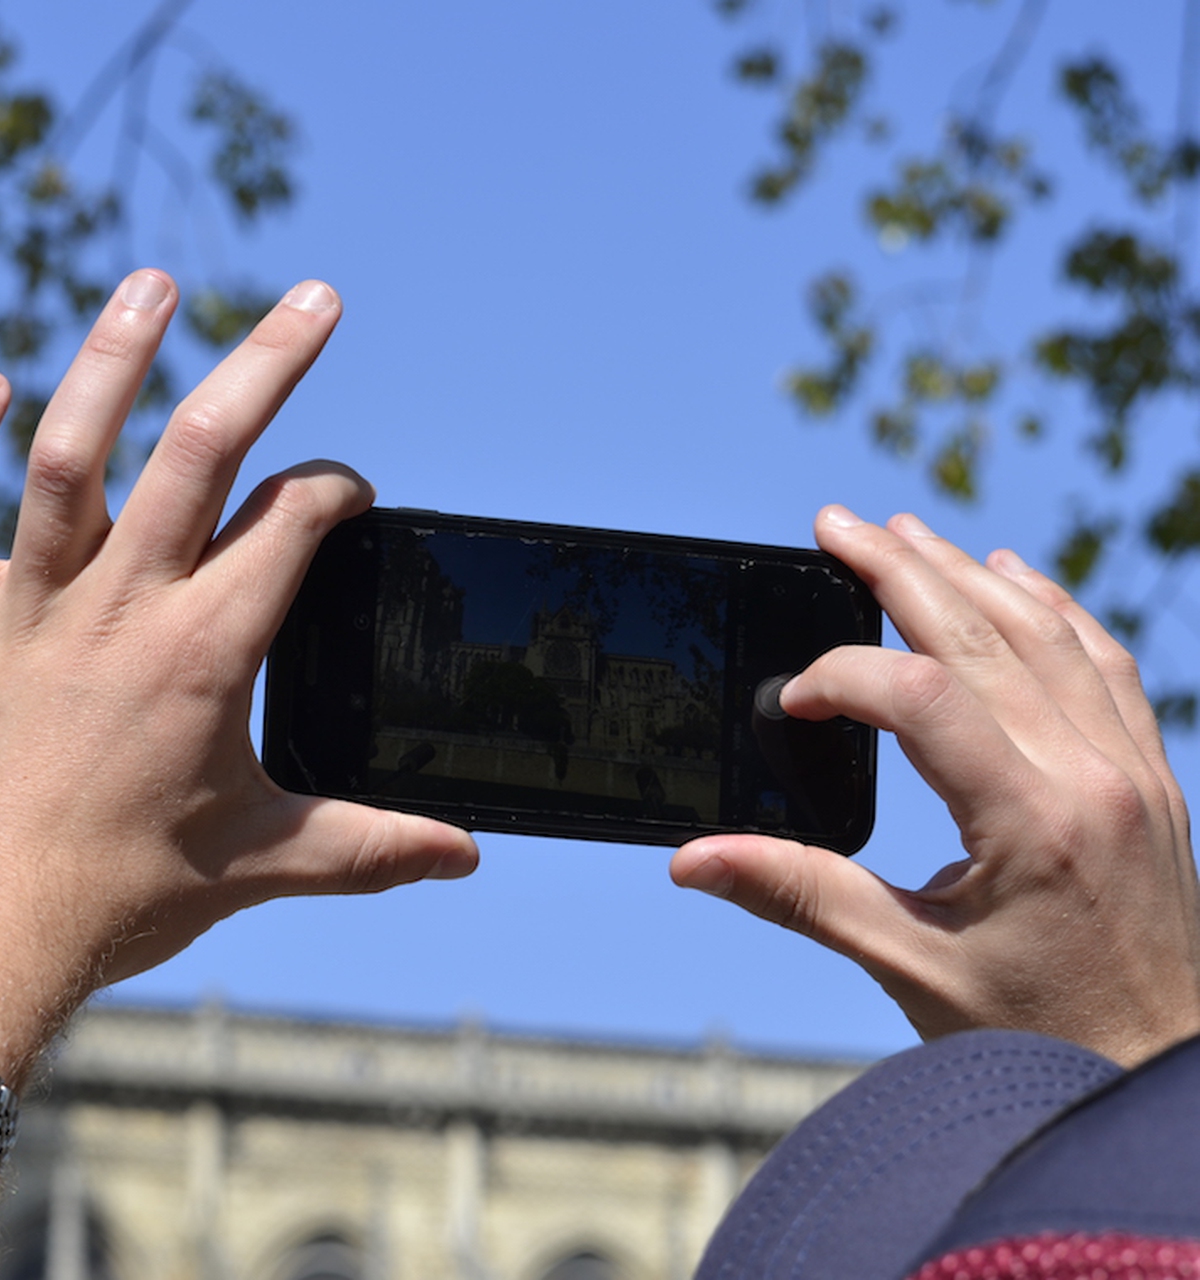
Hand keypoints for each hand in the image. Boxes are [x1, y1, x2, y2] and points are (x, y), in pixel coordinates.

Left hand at [0, 270, 477, 1078]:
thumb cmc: (120, 901)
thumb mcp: (259, 864)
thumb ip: (370, 847)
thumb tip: (465, 857)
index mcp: (207, 653)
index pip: (293, 523)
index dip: (334, 490)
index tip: (345, 493)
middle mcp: (121, 607)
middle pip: (203, 449)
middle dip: (267, 361)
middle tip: (315, 297)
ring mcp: (28, 606)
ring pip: (70, 450)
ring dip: (114, 358)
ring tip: (153, 285)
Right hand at [671, 506, 1199, 1065]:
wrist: (1161, 1075)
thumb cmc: (1039, 1036)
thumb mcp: (909, 967)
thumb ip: (800, 893)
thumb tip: (691, 859)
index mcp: (1031, 823)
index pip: (921, 699)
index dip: (842, 678)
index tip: (791, 703)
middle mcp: (1091, 778)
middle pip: (985, 633)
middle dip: (899, 569)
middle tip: (833, 522)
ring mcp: (1132, 771)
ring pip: (1049, 633)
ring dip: (971, 573)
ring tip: (906, 532)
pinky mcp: (1150, 780)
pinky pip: (1106, 663)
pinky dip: (1056, 609)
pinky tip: (1016, 581)